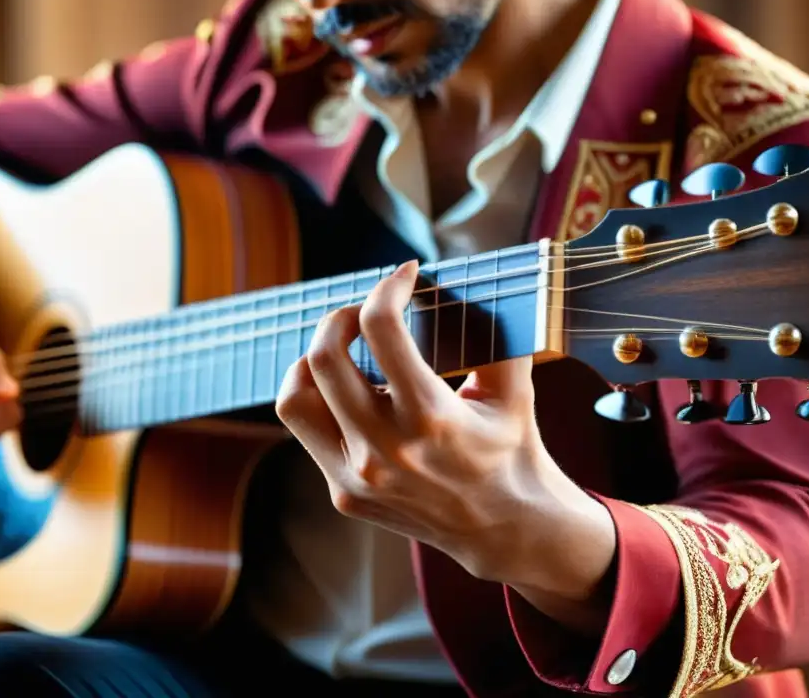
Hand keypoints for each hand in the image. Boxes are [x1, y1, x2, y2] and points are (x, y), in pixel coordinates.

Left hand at [276, 260, 616, 608]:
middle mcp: (386, 451)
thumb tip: (467, 282)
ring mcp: (359, 478)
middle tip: (363, 313)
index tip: (404, 276)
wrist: (505, 531)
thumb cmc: (512, 452)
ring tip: (342, 354)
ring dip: (311, 363)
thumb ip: (492, 334)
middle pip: (323, 358)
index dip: (388, 288)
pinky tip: (352, 396)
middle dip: (339, 318)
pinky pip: (311, 433)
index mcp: (433, 419)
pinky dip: (323, 403)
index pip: (382, 329)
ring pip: (295, 399)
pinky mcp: (345, 496)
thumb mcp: (513, 392)